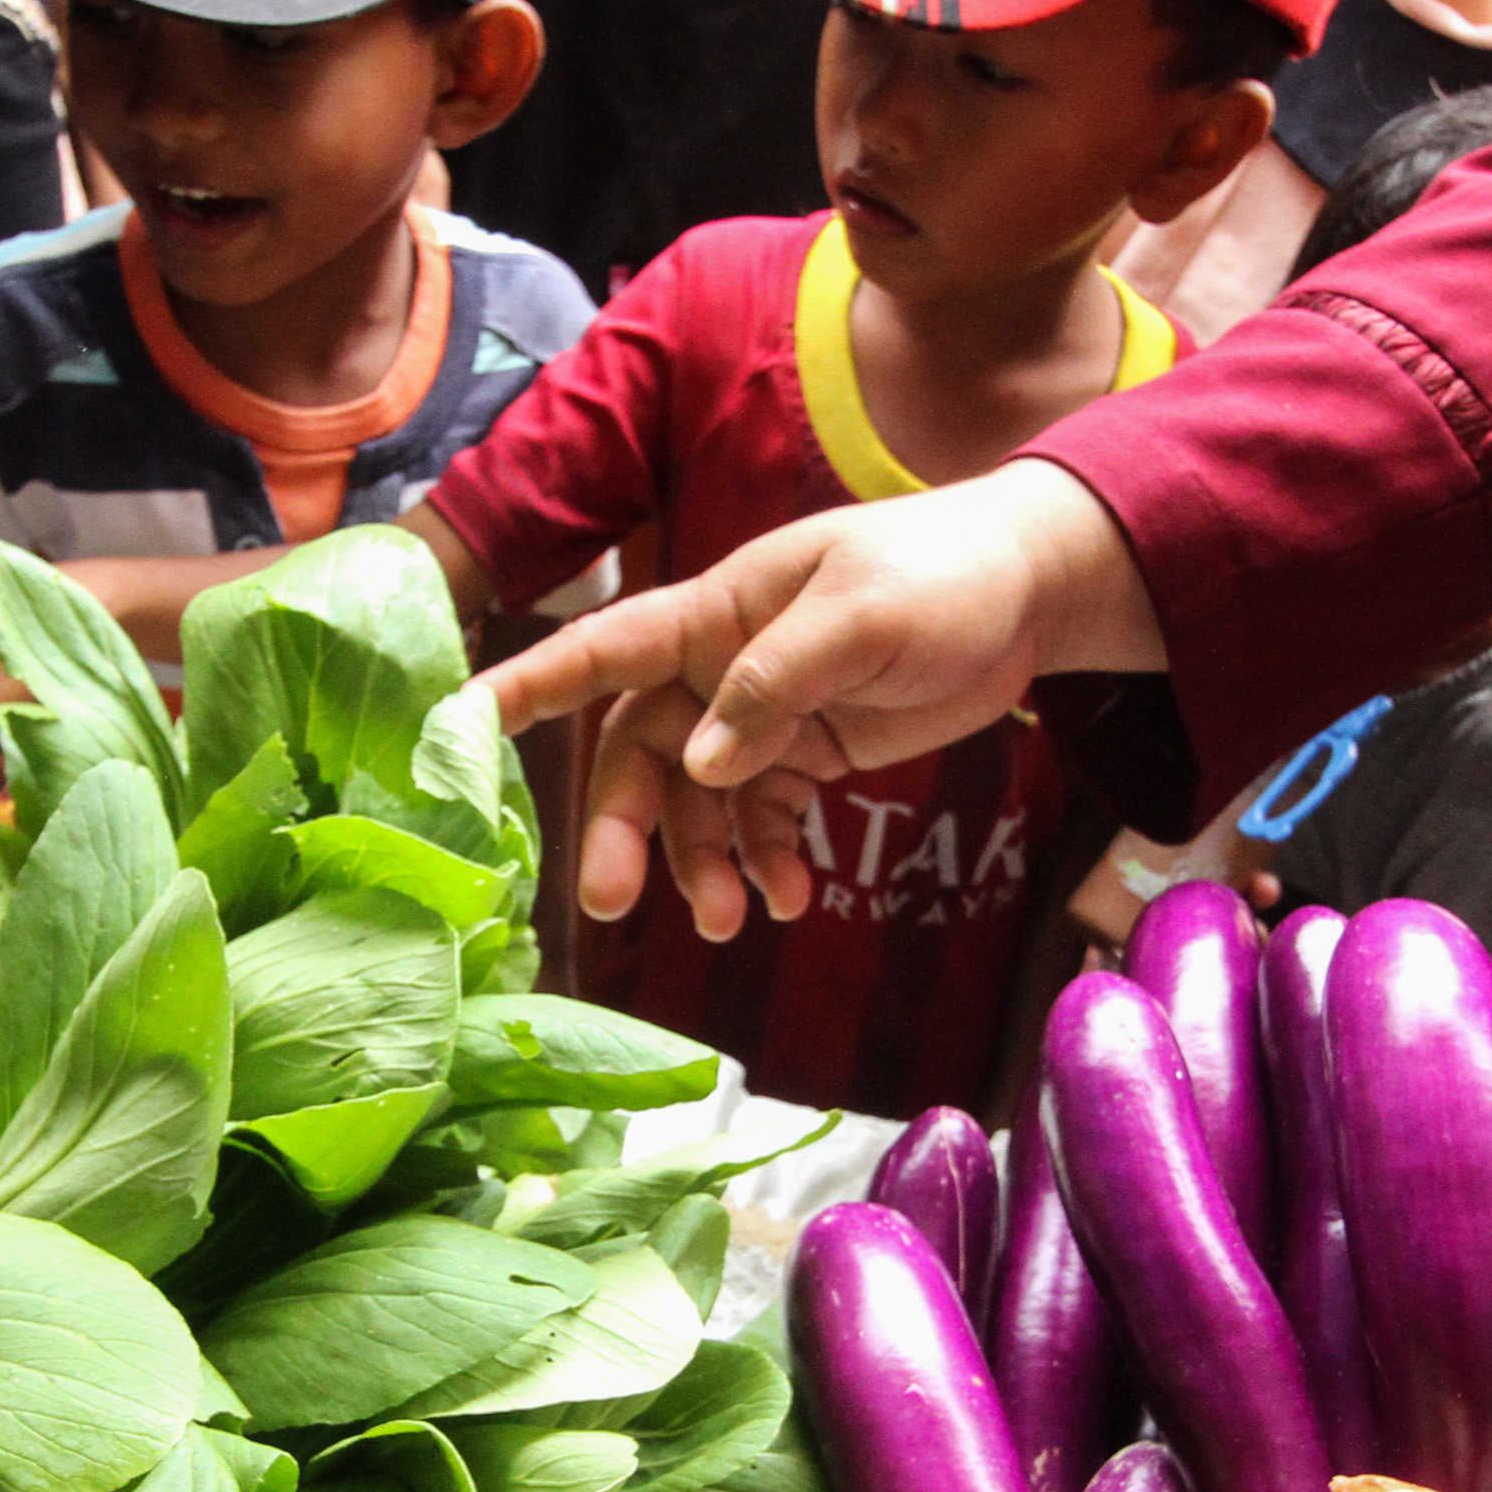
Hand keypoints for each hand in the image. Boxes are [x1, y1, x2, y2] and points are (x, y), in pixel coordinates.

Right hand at [477, 459, 1164, 936]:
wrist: (1031, 592)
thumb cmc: (942, 572)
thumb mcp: (862, 615)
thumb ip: (778, 682)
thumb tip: (703, 762)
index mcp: (717, 611)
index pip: (604, 650)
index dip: (530, 687)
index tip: (461, 725)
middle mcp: (721, 666)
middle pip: (643, 755)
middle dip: (625, 829)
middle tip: (610, 903)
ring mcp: (764, 715)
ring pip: (700, 802)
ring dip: (703, 862)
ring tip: (733, 919)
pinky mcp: (810, 755)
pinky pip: (764, 820)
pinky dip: (767, 862)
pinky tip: (788, 899)